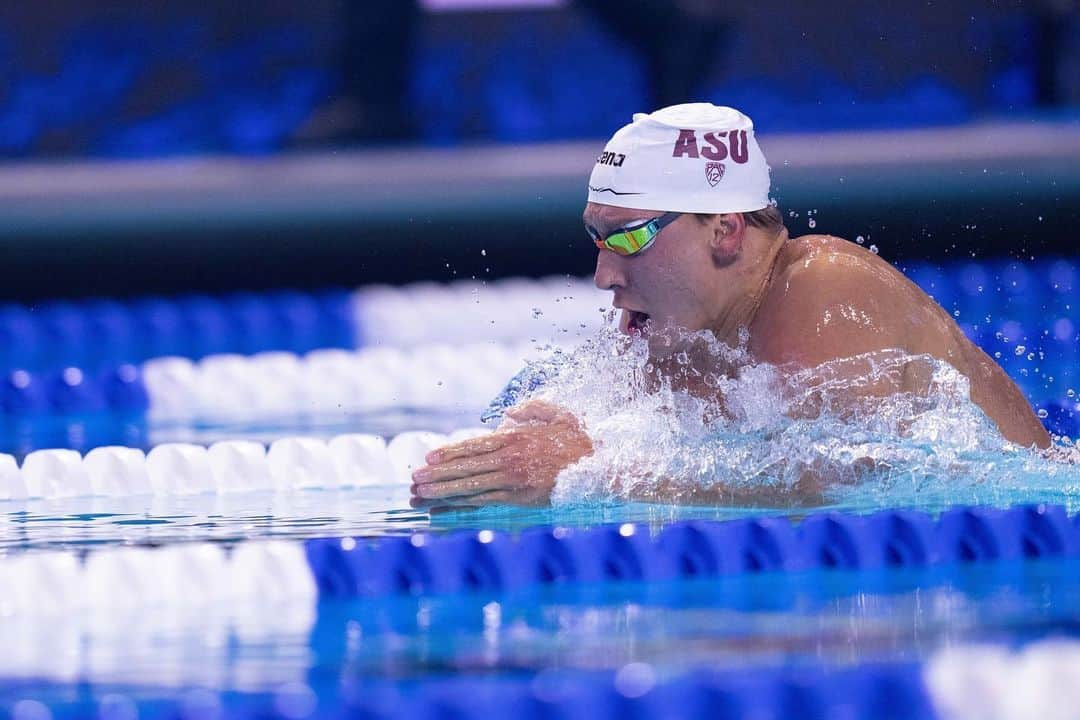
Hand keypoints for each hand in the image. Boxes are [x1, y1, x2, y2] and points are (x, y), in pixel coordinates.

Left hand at [410, 401, 591, 508]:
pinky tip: (447, 509)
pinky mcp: (520, 499)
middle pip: (466, 467)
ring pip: (471, 486)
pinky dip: (464, 506)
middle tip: (414, 479)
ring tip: (420, 495)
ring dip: (443, 491)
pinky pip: (486, 503)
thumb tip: (509, 414)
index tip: (428, 457)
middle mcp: (511, 459)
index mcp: (516, 437)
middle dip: (437, 474)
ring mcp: (514, 481)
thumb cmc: (578, 442)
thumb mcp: (558, 414)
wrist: (599, 469)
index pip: (474, 445)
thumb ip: (532, 409)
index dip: (449, 452)